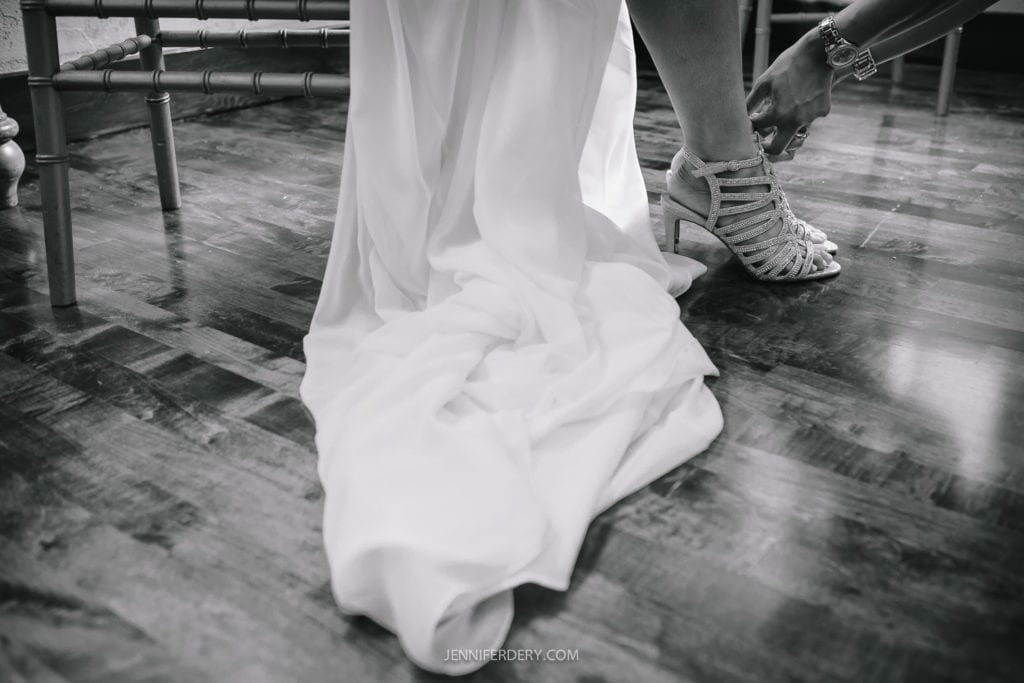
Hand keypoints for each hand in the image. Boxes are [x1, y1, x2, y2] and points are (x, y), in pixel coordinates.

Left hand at [746, 31, 834, 155]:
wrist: (818, 52)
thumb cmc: (787, 65)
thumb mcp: (763, 83)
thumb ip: (750, 104)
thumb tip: (740, 120)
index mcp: (779, 114)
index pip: (759, 131)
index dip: (753, 126)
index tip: (752, 121)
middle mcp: (796, 120)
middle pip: (778, 149)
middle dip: (768, 146)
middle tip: (762, 139)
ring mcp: (812, 117)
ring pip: (795, 132)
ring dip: (786, 127)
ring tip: (782, 111)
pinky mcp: (823, 111)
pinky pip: (809, 119)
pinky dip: (801, 114)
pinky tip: (800, 98)